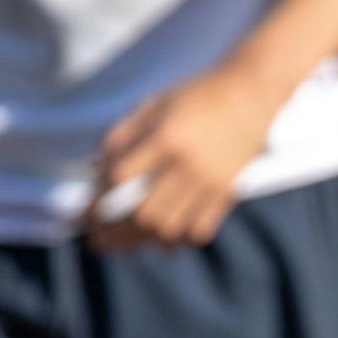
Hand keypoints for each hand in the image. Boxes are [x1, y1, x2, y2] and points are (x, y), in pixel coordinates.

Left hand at [88, 60, 286, 250]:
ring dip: (143, 240)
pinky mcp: (228, 191)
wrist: (250, 93)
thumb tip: (95, 169)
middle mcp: (186, 164)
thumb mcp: (153, 105)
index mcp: (164, 137)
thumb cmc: (195, 95)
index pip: (120, 178)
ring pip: (171, 228)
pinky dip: (179, 239)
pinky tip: (163, 238)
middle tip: (97, 240)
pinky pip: (200, 229)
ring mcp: (210, 181)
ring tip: (125, 243)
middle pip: (143, 214)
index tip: (87, 210)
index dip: (98, 197)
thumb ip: (120, 134)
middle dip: (114, 232)